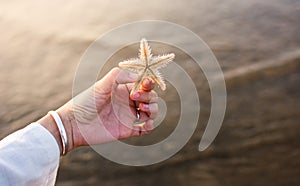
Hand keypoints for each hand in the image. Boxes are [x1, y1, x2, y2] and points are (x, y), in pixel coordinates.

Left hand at [39, 67, 157, 153]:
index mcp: (125, 89)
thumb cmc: (86, 102)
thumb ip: (118, 76)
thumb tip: (138, 77)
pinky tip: (145, 124)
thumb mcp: (101, 85)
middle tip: (136, 98)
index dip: (148, 84)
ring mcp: (129, 116)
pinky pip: (145, 129)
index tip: (145, 84)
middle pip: (151, 97)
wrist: (74, 124)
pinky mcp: (128, 130)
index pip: (144, 85)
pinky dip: (150, 126)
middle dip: (149, 96)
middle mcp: (129, 102)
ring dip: (153, 109)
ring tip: (142, 109)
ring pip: (152, 112)